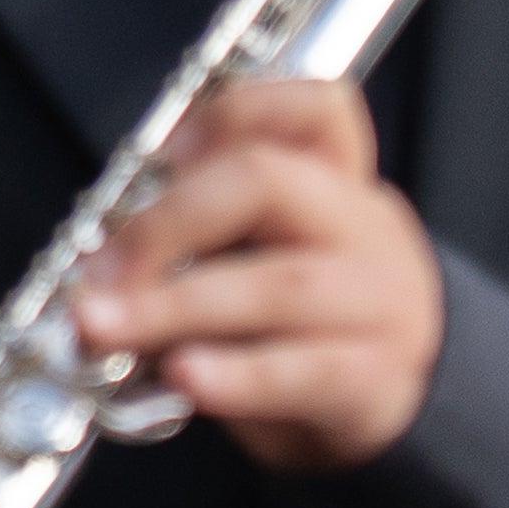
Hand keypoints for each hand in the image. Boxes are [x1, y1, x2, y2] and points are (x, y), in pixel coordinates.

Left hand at [65, 78, 442, 476]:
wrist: (408, 398)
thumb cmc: (311, 319)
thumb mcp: (270, 258)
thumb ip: (205, 241)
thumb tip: (102, 270)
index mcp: (334, 182)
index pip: (314, 108)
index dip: (234, 113)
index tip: (161, 152)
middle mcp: (361, 228)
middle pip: (269, 184)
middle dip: (166, 221)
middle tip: (100, 269)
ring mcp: (375, 304)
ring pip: (279, 286)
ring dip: (176, 305)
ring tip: (106, 325)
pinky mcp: (374, 381)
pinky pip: (305, 372)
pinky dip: (237, 376)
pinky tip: (184, 377)